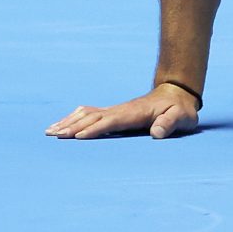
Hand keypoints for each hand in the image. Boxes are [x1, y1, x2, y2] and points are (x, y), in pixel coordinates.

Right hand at [46, 82, 200, 139]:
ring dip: (69, 121)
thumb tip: (157, 133)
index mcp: (133, 113)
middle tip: (53, 135)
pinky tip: (65, 124)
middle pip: (91, 117)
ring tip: (51, 130)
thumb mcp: (181, 117)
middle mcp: (120, 109)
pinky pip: (89, 114)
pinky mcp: (114, 112)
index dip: (93, 129)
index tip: (77, 137)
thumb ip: (169, 123)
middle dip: (72, 126)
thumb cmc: (180, 109)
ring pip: (86, 114)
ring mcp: (115, 110)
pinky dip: (74, 118)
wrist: (177, 94)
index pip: (109, 121)